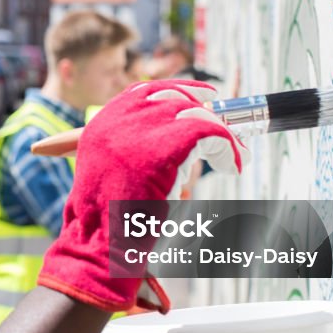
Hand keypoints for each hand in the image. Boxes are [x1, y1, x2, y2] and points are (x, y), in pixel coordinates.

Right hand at [37, 79, 247, 312]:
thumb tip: (173, 139)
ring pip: (195, 114)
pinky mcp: (166, 145)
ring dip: (220, 133)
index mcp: (102, 123)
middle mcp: (119, 119)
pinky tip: (232, 166)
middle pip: (173, 96)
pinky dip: (228, 148)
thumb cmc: (107, 220)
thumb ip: (130, 150)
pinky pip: (211, 133)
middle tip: (225, 127)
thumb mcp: (109, 174)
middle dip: (203, 108)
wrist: (99, 242)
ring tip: (233, 156)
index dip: (178, 91)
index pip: (144, 91)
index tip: (202, 98)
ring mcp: (141, 130)